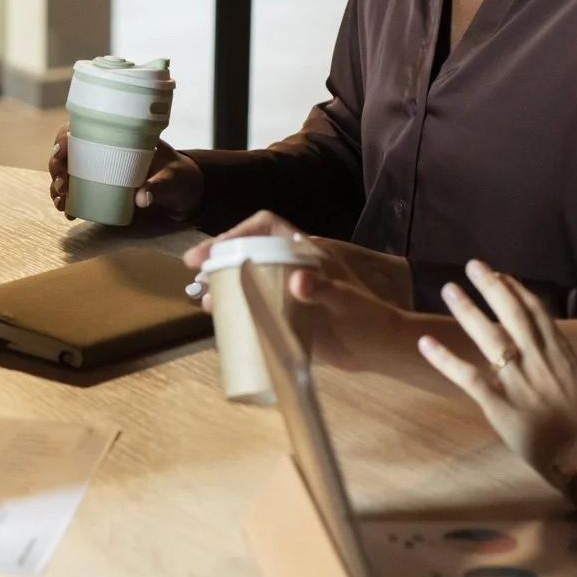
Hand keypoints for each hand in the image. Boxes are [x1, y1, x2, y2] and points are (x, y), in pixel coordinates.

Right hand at [49, 130, 202, 222]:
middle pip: (68, 152)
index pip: (82, 129)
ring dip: (58, 187)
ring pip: (68, 173)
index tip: (60, 152)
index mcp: (117, 137)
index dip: (64, 138)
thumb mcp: (171, 177)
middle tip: (62, 186)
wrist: (183, 192)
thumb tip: (142, 198)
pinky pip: (78, 193)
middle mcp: (103, 151)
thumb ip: (158, 186)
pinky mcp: (102, 190)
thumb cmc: (178, 175)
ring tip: (61, 202)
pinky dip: (68, 201)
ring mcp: (100, 171)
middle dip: (57, 168)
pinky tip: (67, 211)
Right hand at [184, 211, 414, 307]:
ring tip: (207, 302)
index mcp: (306, 253)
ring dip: (225, 286)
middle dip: (220, 258)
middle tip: (194, 272)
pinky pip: (257, 307)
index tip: (214, 249)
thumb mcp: (347, 302)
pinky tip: (225, 321)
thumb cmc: (369, 319)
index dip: (237, 232)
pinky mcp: (289, 315)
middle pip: (250, 251)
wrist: (381, 349)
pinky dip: (238, 311)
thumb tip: (297, 282)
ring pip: (249, 279)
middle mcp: (293, 267)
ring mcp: (289, 291)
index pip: (266, 227)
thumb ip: (323, 290)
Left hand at [416, 261, 576, 480]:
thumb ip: (570, 374)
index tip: (503, 274)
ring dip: (467, 310)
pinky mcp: (500, 404)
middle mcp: (540, 361)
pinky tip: (425, 342)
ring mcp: (519, 381)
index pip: (538, 314)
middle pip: (512, 314)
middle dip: (492, 287)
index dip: (518, 291)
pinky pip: (467, 376)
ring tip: (450, 289)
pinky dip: (444, 358)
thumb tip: (562, 366)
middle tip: (472, 266)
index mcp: (563, 357)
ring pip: (489, 336)